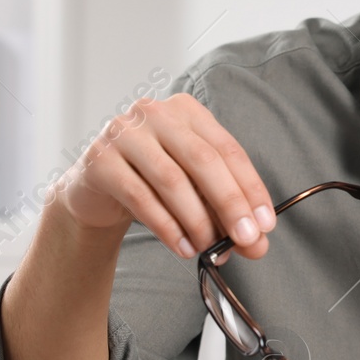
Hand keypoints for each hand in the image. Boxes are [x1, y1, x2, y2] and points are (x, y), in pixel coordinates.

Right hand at [54, 93, 275, 260]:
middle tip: (246, 240)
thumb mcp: (193, 188)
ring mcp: (124, 133)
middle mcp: (155, 113)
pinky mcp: (100, 160)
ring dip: (198, 221)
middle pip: (203, 160)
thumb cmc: (152, 182)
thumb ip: (224, 210)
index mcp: (187, 111)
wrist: (94, 189)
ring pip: (172, 180)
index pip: (228, 149)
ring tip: (210, 248)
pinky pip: (140, 196)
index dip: (250, 188)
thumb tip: (256, 243)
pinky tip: (183, 248)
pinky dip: (167, 227)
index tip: (266, 224)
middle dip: (230, 204)